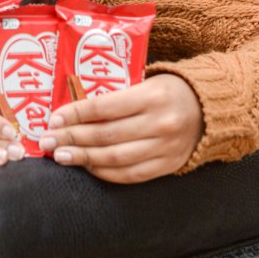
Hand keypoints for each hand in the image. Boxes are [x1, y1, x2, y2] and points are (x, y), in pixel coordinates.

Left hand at [39, 74, 202, 183]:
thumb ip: (115, 97)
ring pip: (115, 158)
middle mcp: (159, 123)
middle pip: (106, 135)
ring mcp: (165, 147)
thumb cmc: (169, 91)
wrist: (211, 109)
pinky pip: (131, 175)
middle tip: (47, 141)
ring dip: (83, 158)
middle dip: (71, 139)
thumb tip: (73, 111)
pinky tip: (87, 167)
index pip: (104, 108)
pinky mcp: (168, 165)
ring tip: (61, 156)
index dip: (75, 114)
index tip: (53, 119)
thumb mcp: (146, 83)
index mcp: (152, 96)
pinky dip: (106, 172)